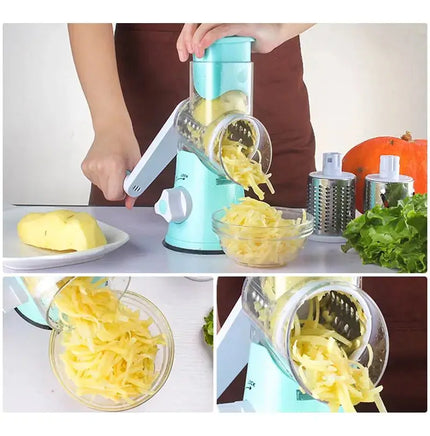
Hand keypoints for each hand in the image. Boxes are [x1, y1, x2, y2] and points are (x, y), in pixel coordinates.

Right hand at [81, 126, 140, 208]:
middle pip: (107, 194)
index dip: (122, 193)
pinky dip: (103, 178)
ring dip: (110, 183)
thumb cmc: (125, 143)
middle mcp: (98, 167)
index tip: (126, 184)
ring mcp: (89, 168)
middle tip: (122, 174)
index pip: (114, 195)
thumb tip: (129, 204)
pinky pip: (96, 182)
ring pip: (102, 189)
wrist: (111, 129)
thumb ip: (134, 187)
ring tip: (114, 168)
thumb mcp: (136, 165)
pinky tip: (106, 167)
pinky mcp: (85, 168)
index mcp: (113, 166)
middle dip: (117, 189)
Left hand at [176, 23, 313, 60]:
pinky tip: (202, 49)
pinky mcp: (238, 22)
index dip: (184, 38)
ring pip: (204, 24)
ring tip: (195, 54)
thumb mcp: (238, 45)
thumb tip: (215, 62)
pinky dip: (207, 39)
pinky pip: (219, 29)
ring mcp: (230, 16)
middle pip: (194, 21)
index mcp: (219, 19)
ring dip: (195, 39)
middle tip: (184, 55)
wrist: (279, 32)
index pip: (194, 24)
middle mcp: (222, 14)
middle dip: (185, 38)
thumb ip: (226, 48)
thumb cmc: (261, 36)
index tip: (182, 54)